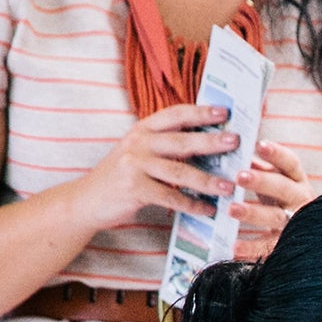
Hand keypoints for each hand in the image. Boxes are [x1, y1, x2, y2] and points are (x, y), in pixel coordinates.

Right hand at [69, 103, 238, 229]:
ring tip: (228, 186)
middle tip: (235, 141)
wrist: (87, 199)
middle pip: (181, 140)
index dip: (200, 112)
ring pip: (179, 171)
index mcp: (143, 130)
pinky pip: (170, 198)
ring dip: (207, 180)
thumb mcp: (140, 153)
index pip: (174, 115)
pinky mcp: (134, 189)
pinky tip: (207, 210)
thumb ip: (166, 147)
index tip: (224, 112)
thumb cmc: (122, 176)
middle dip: (210, 141)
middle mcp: (138, 143)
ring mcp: (135, 165)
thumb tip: (210, 147)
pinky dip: (191, 205)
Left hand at [230, 141, 313, 259]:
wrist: (315, 234)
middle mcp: (300, 200)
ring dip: (254, 213)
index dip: (277, 154)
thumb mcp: (274, 180)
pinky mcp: (288, 245)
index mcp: (297, 180)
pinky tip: (234, 247)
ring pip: (275, 217)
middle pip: (283, 188)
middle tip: (239, 176)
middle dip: (261, 182)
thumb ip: (257, 167)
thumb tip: (234, 149)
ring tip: (231, 209)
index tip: (259, 145)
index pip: (290, 164)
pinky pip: (268, 246)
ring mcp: (296, 223)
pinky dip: (251, 247)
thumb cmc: (282, 199)